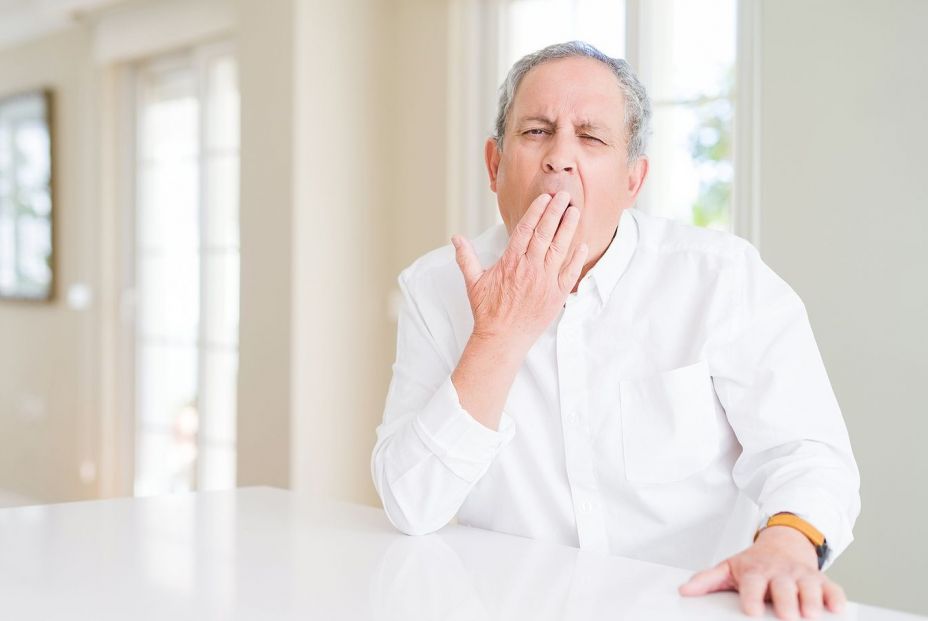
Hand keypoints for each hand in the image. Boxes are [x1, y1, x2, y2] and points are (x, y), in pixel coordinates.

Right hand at [451, 191, 587, 349]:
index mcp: (510, 262)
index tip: (545, 197)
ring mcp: (545, 281)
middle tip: (565, 195)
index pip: (526, 229)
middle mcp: (529, 268)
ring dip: (568, 229)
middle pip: (545, 233)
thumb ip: (466, 257)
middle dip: (556, 212)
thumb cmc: (487, 311)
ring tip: (575, 212)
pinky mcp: (556, 295)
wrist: (502, 339)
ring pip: (559, 249)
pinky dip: (577, 259)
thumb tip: (456, 238)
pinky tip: (582, 245)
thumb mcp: (473, 282)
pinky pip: (569, 273)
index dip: (536, 211)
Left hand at [679, 526, 846, 618]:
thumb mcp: (730, 567)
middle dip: (785, 601)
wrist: (783, 543)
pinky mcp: (820, 579)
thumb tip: (685, 591)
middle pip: (783, 587)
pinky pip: (832, 587)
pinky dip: (835, 597)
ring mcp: (801, 575)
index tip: (751, 611)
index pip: (752, 584)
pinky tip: (836, 608)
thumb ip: (707, 580)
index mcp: (756, 571)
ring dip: (810, 600)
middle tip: (787, 617)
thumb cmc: (756, 562)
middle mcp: (779, 573)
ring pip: (808, 587)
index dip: (752, 597)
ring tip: (810, 614)